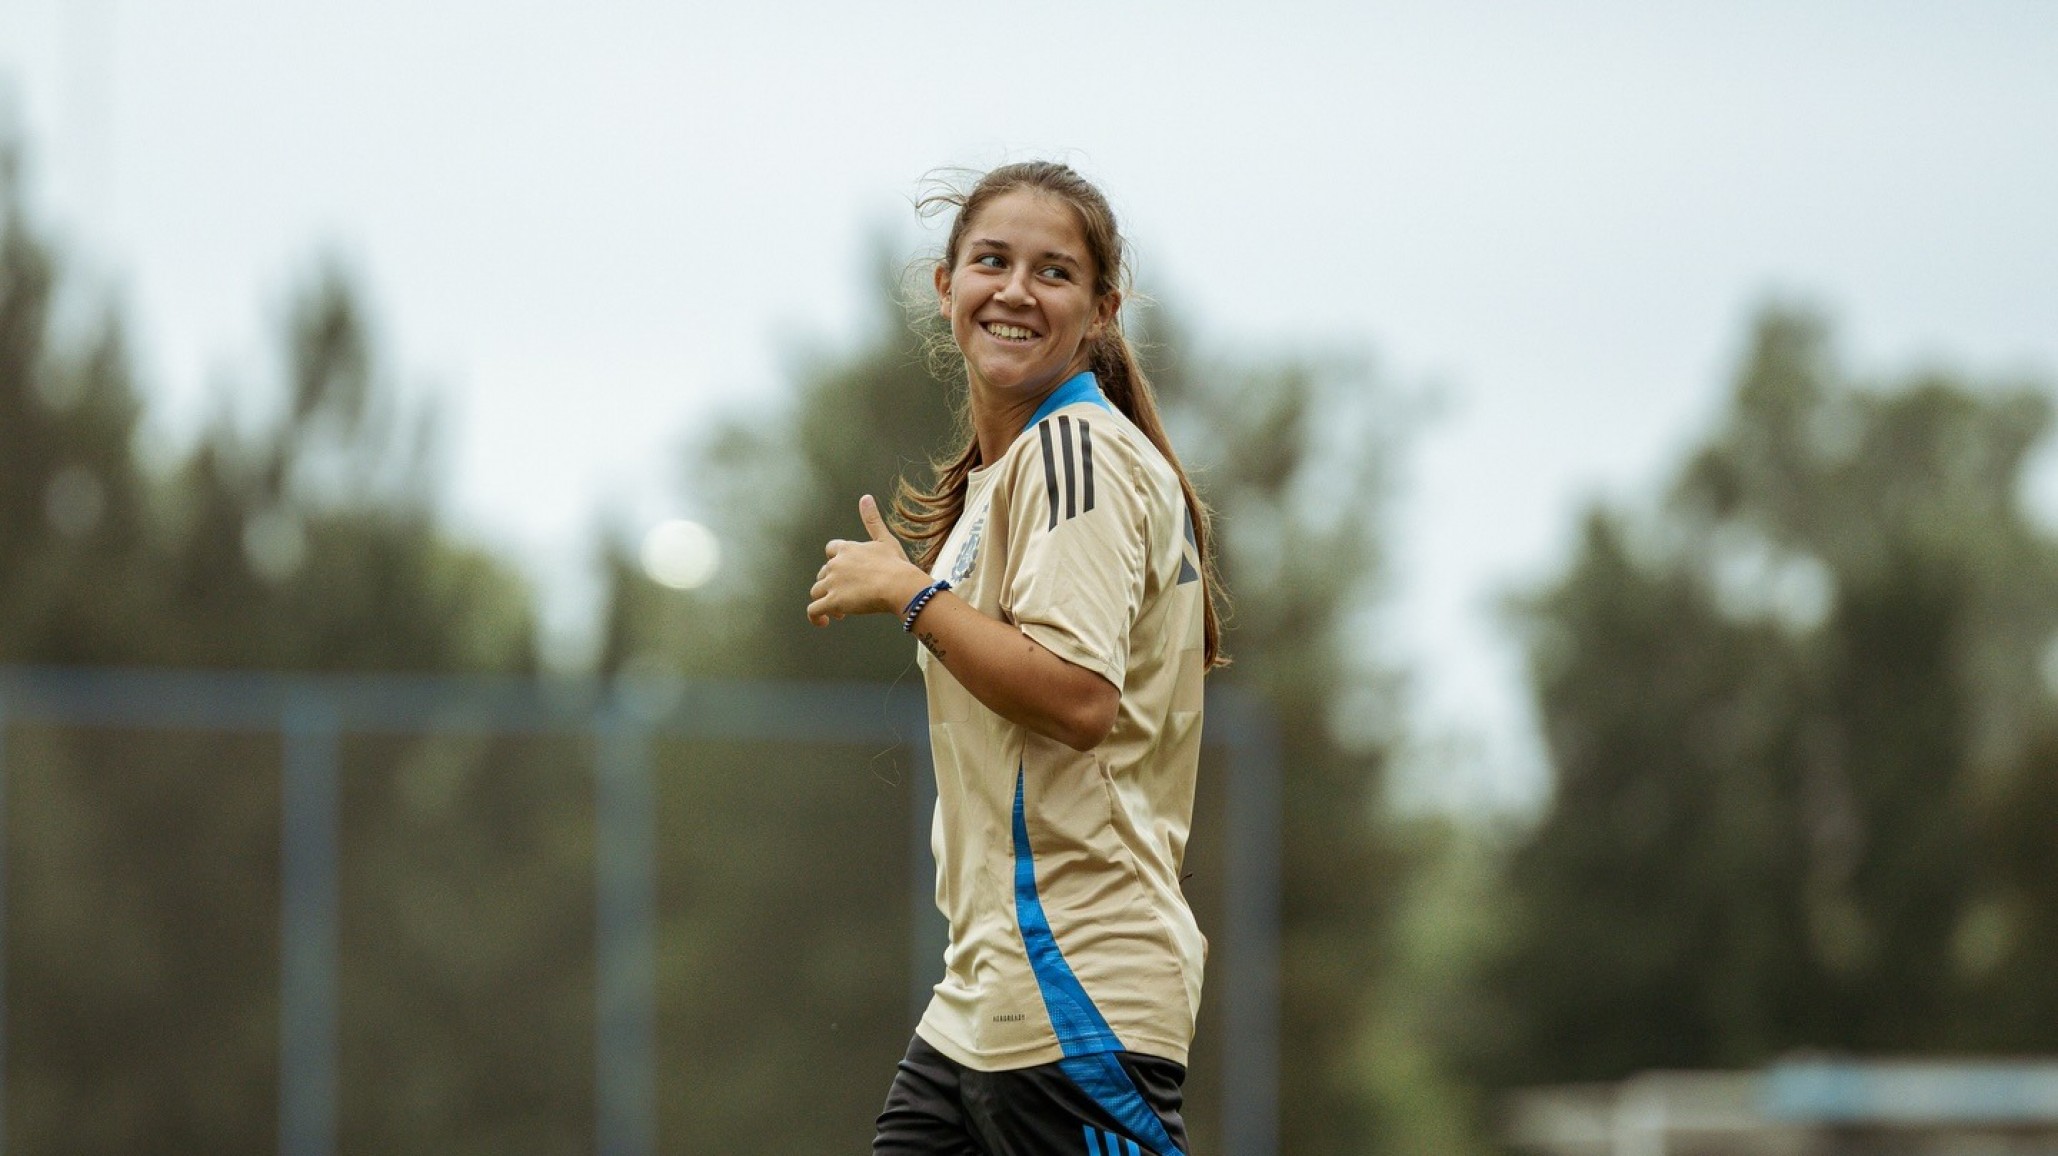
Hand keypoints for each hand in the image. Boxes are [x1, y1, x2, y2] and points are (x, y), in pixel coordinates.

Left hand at [807, 495, 930, 626]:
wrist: (900, 586)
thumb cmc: (897, 565)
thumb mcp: (884, 539)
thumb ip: (872, 520)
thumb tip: (865, 497)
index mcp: (848, 549)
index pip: (831, 551)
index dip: (837, 563)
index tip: (848, 574)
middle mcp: (836, 564)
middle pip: (823, 574)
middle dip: (833, 584)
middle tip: (850, 597)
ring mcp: (833, 583)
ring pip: (817, 591)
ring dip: (826, 600)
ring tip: (842, 611)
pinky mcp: (833, 601)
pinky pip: (814, 610)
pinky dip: (816, 617)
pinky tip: (824, 623)